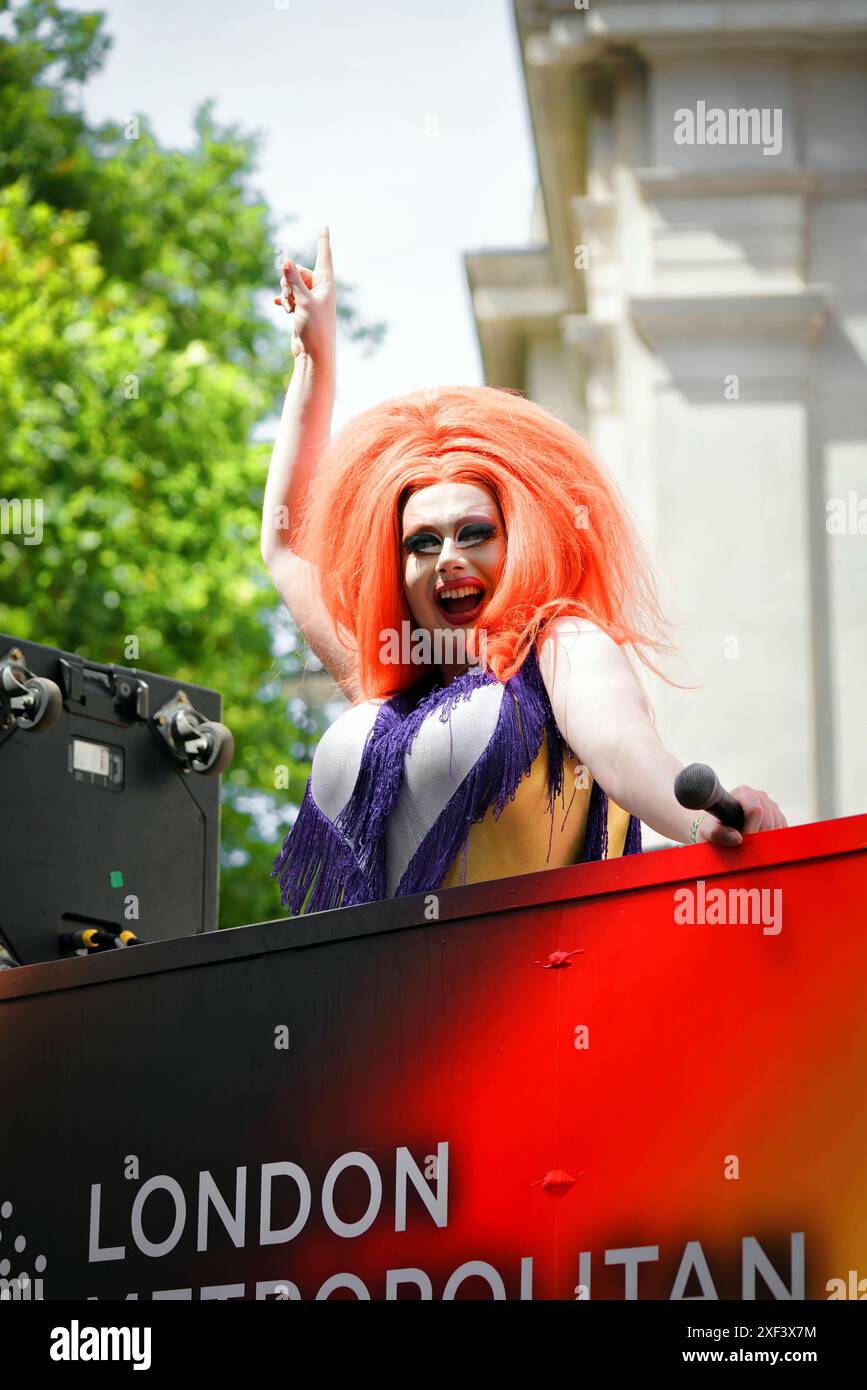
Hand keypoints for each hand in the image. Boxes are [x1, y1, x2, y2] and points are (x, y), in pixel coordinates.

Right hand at [274, 226, 335, 362]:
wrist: (313, 354)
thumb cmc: (315, 329)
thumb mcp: (303, 301)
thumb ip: (293, 280)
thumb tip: (285, 260)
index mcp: (326, 284)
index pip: (324, 256)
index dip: (322, 240)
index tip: (324, 225)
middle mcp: (320, 289)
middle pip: (298, 271)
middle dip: (288, 282)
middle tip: (292, 300)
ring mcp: (310, 299)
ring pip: (290, 284)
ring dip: (286, 294)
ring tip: (291, 310)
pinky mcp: (302, 308)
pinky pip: (289, 296)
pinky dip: (284, 300)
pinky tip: (280, 306)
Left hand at [696, 785, 788, 846]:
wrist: (720, 828)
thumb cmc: (713, 827)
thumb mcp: (708, 830)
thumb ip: (717, 834)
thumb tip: (738, 839)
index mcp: (744, 793)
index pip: (755, 810)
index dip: (751, 830)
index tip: (743, 843)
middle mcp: (760, 796)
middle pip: (768, 820)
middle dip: (758, 838)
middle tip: (748, 849)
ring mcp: (772, 806)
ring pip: (777, 826)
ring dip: (766, 841)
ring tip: (752, 847)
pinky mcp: (779, 817)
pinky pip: (783, 830)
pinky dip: (774, 841)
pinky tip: (761, 845)